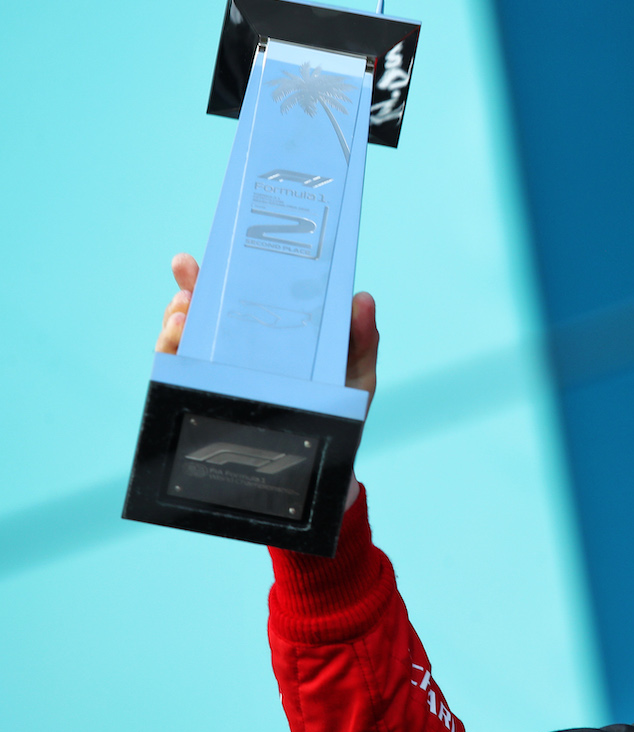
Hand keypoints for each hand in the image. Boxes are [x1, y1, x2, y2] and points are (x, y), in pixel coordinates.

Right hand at [155, 252, 379, 510]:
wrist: (325, 471)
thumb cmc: (339, 413)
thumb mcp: (356, 375)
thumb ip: (361, 340)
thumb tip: (363, 298)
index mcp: (271, 337)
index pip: (239, 298)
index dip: (217, 275)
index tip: (199, 260)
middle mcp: (240, 352)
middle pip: (204, 313)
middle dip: (188, 289)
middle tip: (186, 274)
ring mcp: (221, 378)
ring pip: (183, 342)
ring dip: (176, 322)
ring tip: (183, 313)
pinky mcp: (208, 404)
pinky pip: (178, 379)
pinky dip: (171, 358)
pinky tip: (178, 344)